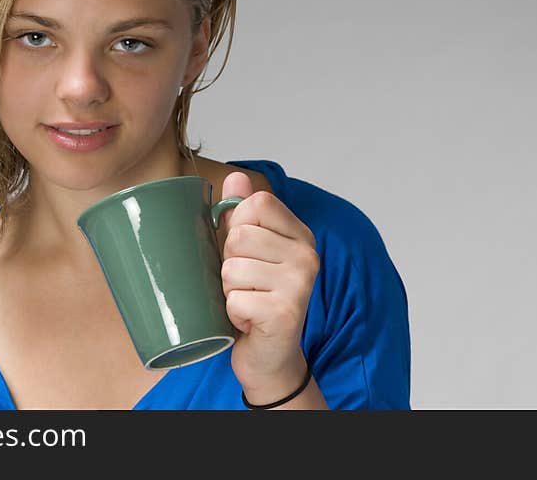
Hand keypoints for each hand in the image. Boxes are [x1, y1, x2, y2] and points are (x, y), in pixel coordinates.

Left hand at [218, 172, 319, 402]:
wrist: (269, 359)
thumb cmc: (255, 301)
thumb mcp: (246, 254)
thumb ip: (240, 215)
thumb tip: (236, 177)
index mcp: (300, 236)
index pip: (257, 203)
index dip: (237, 226)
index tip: (246, 253)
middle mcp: (307, 256)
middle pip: (239, 236)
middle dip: (229, 264)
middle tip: (246, 286)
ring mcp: (300, 284)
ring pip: (232, 268)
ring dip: (229, 291)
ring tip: (248, 302)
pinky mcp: (285, 312)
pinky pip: (234, 299)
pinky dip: (233, 314)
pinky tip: (250, 322)